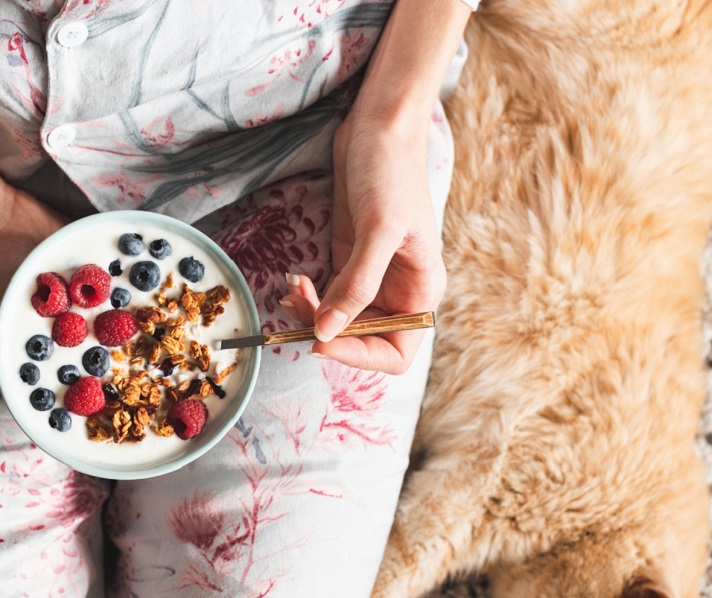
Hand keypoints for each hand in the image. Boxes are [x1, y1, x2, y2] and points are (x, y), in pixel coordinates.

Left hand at [281, 110, 445, 373]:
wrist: (379, 127)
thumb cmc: (391, 172)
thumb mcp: (378, 230)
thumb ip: (356, 285)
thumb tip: (326, 333)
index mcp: (421, 292)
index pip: (395, 353)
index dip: (359, 357)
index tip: (322, 344)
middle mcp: (399, 292)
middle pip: (361, 340)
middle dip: (326, 332)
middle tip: (296, 309)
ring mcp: (372, 278)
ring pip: (338, 320)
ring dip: (310, 314)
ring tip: (291, 291)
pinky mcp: (348, 260)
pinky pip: (327, 296)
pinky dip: (308, 297)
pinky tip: (292, 284)